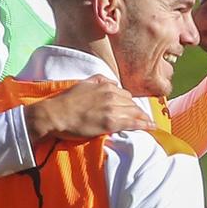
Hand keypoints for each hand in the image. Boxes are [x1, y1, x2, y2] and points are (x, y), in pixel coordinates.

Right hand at [28, 75, 152, 143]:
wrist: (55, 114)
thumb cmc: (66, 101)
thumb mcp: (83, 83)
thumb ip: (99, 80)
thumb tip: (112, 82)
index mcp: (105, 86)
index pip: (125, 94)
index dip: (130, 103)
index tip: (133, 109)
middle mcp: (112, 95)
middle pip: (132, 103)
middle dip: (138, 111)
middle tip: (144, 118)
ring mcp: (112, 109)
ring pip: (135, 112)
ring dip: (144, 118)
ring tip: (150, 124)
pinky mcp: (111, 122)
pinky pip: (133, 123)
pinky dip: (144, 125)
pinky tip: (152, 127)